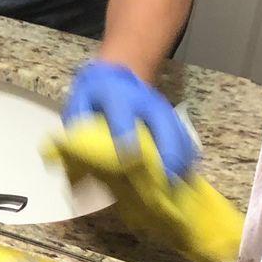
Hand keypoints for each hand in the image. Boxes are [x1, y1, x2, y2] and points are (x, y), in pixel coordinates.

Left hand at [63, 60, 196, 181]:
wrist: (116, 75)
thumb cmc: (93, 99)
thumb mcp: (78, 109)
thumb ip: (77, 135)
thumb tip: (75, 173)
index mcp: (115, 94)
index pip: (121, 113)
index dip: (125, 133)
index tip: (129, 157)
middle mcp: (144, 99)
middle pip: (162, 121)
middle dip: (166, 150)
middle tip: (166, 178)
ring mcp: (162, 107)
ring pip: (178, 131)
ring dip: (181, 158)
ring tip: (178, 185)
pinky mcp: (172, 117)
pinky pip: (185, 137)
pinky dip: (187, 157)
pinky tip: (184, 178)